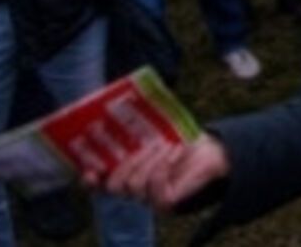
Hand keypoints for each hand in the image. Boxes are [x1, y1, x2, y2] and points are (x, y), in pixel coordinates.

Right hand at [84, 135, 229, 210]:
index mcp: (123, 171)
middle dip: (126, 164)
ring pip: (133, 186)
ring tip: (163, 144)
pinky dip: (163, 169)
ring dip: (148, 162)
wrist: (211, 152)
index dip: (90, 178)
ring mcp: (148, 198)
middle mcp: (132, 188)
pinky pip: (155, 192)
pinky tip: (174, 152)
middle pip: (113, 185)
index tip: (89, 168)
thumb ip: (139, 121)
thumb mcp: (157, 128)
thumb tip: (128, 96)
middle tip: (143, 145)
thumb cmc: (178, 138)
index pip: (97, 183)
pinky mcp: (165, 203)